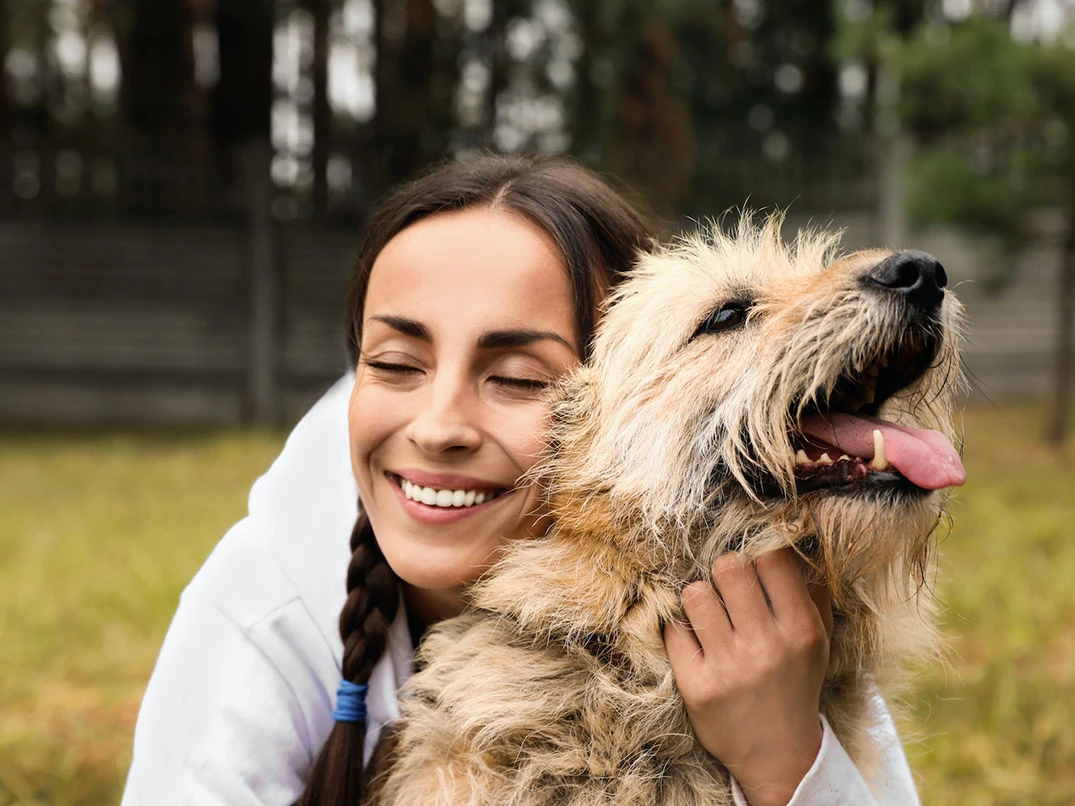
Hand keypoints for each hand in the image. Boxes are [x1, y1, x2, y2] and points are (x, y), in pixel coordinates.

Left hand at [663, 548, 832, 805]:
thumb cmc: (795, 684)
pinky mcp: (696, 687)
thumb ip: (814, 594)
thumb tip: (799, 547)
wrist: (778, 755)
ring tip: (708, 613)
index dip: (758, 553)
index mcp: (801, 629)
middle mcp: (766, 646)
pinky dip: (679, 630)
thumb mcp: (818, 642)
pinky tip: (693, 640)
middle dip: (723, 570)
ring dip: (698, 597)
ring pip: (695, 593)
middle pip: (728, 567)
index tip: (754, 565)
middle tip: (726, 587)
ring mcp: (729, 667)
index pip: (772, 559)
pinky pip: (673, 631)